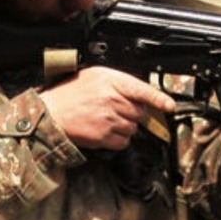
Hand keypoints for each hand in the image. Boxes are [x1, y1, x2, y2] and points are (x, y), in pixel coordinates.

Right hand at [39, 67, 175, 149]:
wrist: (50, 113)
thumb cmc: (69, 94)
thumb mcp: (94, 77)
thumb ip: (117, 83)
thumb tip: (139, 93)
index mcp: (110, 80)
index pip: (142, 90)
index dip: (159, 99)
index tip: (170, 106)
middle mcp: (111, 99)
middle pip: (140, 112)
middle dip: (132, 113)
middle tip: (115, 110)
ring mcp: (108, 119)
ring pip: (133, 128)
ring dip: (125, 127)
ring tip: (106, 120)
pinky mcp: (104, 136)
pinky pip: (124, 142)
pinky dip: (118, 140)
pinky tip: (105, 131)